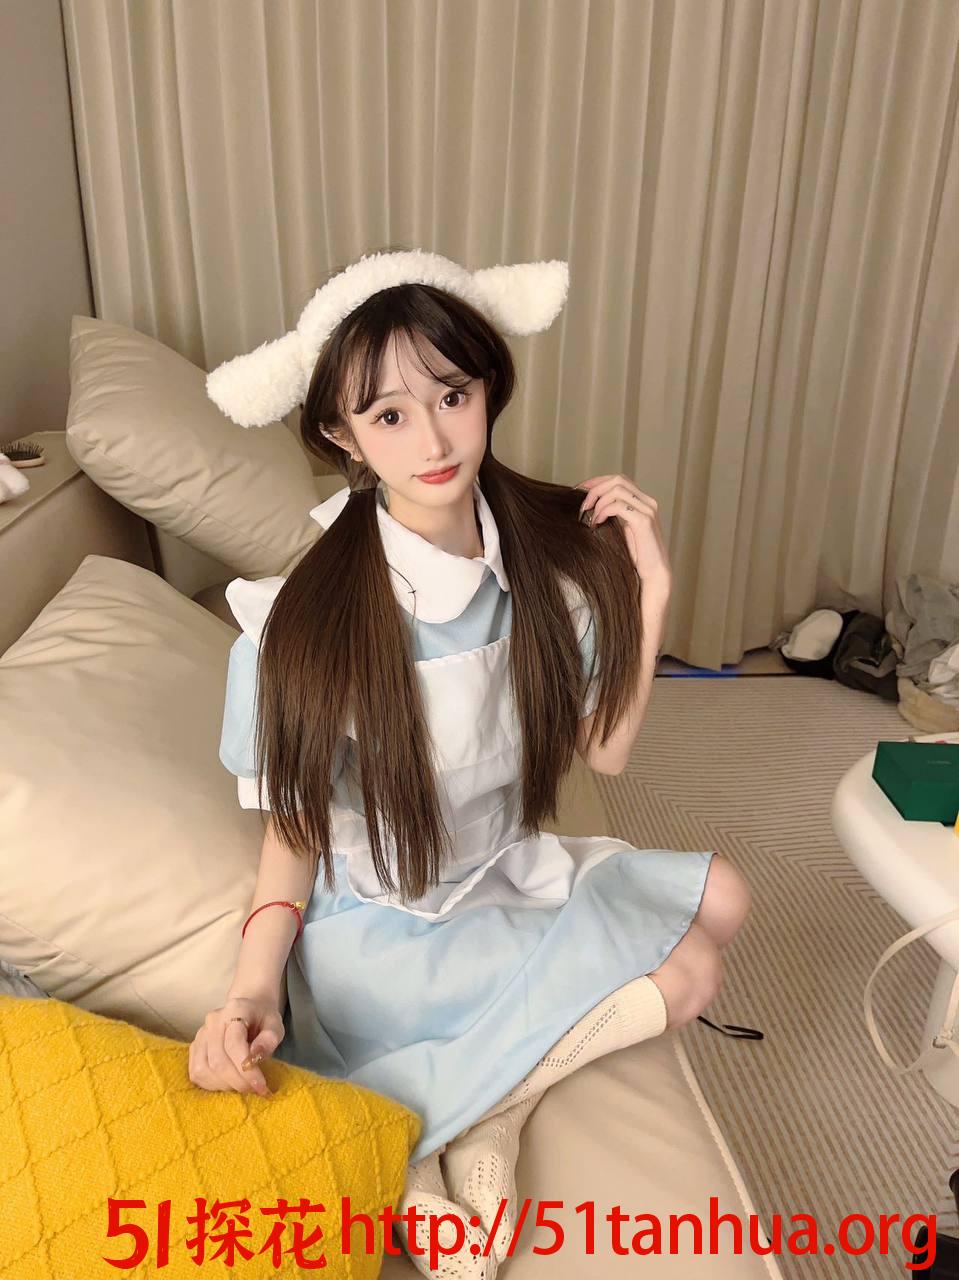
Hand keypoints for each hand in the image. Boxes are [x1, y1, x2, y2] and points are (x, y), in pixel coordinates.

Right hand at [188, 993, 284, 1098]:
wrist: (247, 1010)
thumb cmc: (263, 1019)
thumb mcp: (275, 1025)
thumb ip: (269, 1038)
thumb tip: (255, 1056)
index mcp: (235, 1010)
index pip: (234, 1043)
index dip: (247, 1070)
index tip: (261, 1086)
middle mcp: (213, 1021)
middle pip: (218, 1060)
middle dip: (238, 1081)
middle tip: (254, 1089)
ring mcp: (200, 1034)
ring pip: (204, 1069)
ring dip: (224, 1084)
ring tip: (242, 1084)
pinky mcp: (194, 1047)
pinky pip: (196, 1073)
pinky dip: (212, 1084)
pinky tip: (228, 1082)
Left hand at [576, 474, 671, 593]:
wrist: (653, 573)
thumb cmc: (637, 555)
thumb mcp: (622, 529)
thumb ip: (613, 514)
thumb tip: (590, 505)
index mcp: (643, 502)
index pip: (620, 480)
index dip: (598, 481)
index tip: (580, 489)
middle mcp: (648, 502)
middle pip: (618, 480)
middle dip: (595, 489)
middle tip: (583, 506)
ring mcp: (647, 510)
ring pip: (617, 489)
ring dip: (598, 501)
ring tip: (590, 517)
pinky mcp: (643, 521)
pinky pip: (619, 505)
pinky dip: (604, 511)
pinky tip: (597, 522)